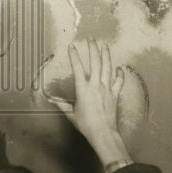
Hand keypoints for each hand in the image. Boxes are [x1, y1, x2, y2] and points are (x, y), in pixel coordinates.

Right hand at [51, 40, 128, 163]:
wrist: (103, 133)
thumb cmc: (86, 125)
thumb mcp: (71, 114)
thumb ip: (62, 105)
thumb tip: (52, 100)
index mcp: (83, 89)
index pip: (77, 68)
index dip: (74, 56)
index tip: (71, 46)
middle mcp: (95, 85)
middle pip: (95, 62)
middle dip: (92, 49)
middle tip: (90, 39)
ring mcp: (107, 89)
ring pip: (107, 68)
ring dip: (106, 55)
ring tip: (104, 45)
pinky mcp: (115, 94)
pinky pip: (118, 82)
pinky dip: (119, 74)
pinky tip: (119, 68)